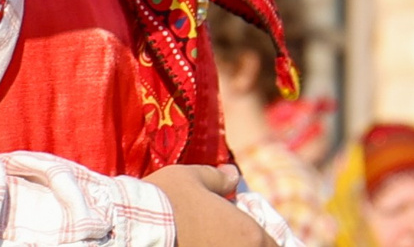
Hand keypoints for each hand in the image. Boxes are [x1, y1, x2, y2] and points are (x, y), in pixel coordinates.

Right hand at [148, 164, 272, 246]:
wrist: (138, 226)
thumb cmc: (166, 199)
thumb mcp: (191, 178)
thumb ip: (217, 178)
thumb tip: (232, 174)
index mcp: (250, 234)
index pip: (276, 246)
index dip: (265, 241)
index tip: (250, 235)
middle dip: (253, 245)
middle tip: (230, 236)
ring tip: (214, 240)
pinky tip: (197, 245)